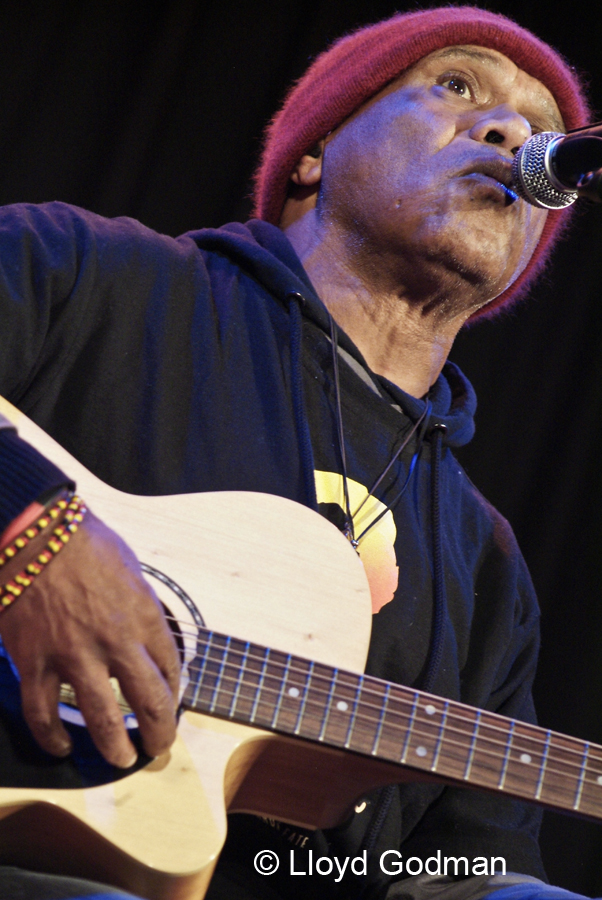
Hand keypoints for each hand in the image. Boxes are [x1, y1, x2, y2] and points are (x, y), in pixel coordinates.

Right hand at [0, 509, 179, 767]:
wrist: (35, 531)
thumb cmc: (85, 542)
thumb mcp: (131, 571)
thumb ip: (141, 608)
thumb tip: (149, 637)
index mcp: (144, 616)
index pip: (171, 670)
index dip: (175, 694)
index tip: (171, 703)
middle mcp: (116, 641)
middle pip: (149, 703)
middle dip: (160, 734)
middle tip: (159, 747)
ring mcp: (74, 655)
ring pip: (101, 720)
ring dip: (115, 747)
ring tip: (121, 759)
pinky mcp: (35, 661)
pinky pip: (43, 713)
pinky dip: (52, 736)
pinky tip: (61, 745)